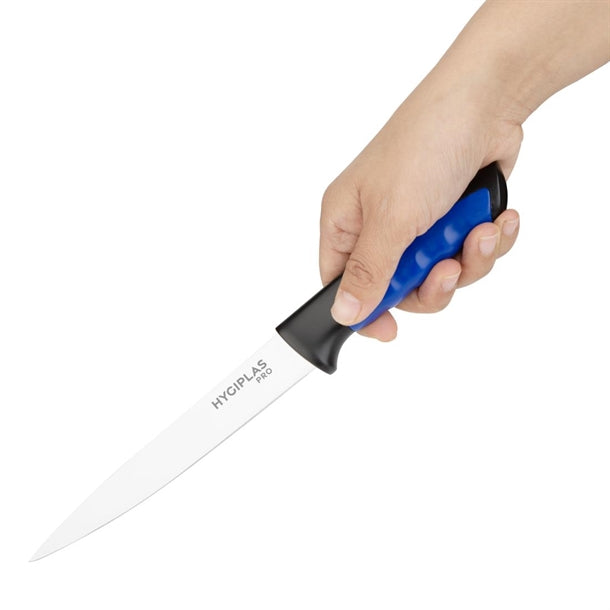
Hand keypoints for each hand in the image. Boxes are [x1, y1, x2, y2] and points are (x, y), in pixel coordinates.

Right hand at [319, 73, 521, 340]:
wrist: (485, 101)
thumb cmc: (423, 144)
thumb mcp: (390, 218)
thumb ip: (368, 272)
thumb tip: (344, 315)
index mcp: (346, 223)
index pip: (342, 286)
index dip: (366, 312)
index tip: (391, 330)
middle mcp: (379, 227)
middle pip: (399, 289)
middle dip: (433, 284)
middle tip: (447, 266)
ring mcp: (418, 224)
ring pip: (440, 276)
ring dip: (468, 260)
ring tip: (480, 232)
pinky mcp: (453, 220)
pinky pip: (469, 255)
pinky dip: (488, 243)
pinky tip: (497, 220)